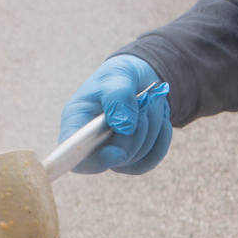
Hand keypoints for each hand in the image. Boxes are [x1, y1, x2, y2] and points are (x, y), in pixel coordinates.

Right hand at [58, 54, 170, 174]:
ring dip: (152, 128)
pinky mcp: (133, 160)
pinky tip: (160, 118)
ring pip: (136, 158)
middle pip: (114, 159)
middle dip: (137, 131)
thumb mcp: (116, 76)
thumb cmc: (117, 78)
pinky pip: (152, 158)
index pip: (75, 156)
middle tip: (145, 102)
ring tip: (150, 102)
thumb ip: (117, 97)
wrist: (136, 81)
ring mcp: (111, 156)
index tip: (118, 152)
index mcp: (76, 124)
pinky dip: (162, 136)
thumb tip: (125, 128)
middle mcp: (90, 146)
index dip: (95, 161)